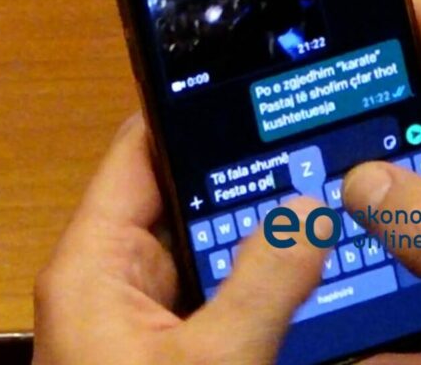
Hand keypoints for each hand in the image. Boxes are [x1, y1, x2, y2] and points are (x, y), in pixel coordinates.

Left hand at [32, 115, 331, 364]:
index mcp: (95, 264)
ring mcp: (144, 316)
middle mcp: (114, 279)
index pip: (140, 151)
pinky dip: (258, 280)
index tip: (258, 84)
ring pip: (207, 250)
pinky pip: (218, 294)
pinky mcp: (170, 345)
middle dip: (245, 174)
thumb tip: (308, 207)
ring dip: (257, 231)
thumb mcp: (211, 359)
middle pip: (183, 198)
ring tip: (326, 196)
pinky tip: (310, 266)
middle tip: (318, 144)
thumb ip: (263, 283)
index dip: (195, 110)